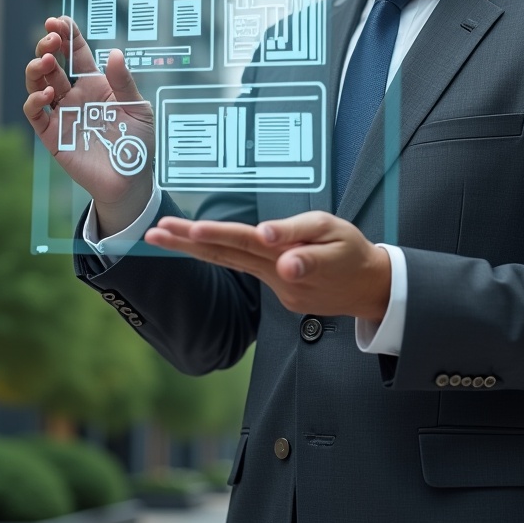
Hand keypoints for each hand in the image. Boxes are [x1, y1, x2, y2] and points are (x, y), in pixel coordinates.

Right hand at [23, 16, 154, 233]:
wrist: (131, 178)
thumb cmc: (137, 141)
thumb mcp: (138, 108)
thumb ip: (124, 83)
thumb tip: (114, 53)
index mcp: (95, 83)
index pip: (75, 53)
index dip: (66, 35)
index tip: (59, 20)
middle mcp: (74, 94)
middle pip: (52, 64)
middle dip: (47, 46)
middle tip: (50, 38)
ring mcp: (61, 113)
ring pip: (37, 84)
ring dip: (37, 69)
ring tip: (45, 61)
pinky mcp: (52, 135)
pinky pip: (35, 114)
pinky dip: (35, 101)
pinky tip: (46, 95)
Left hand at [144, 212, 391, 321]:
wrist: (370, 286)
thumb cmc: (351, 251)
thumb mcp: (333, 231)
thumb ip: (299, 234)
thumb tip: (268, 240)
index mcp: (287, 255)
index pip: (244, 241)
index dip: (216, 235)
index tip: (189, 228)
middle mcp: (276, 275)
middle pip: (226, 255)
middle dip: (187, 243)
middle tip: (153, 232)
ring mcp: (278, 288)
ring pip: (232, 262)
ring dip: (197, 248)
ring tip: (164, 235)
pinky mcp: (283, 294)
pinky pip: (251, 270)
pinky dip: (225, 254)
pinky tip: (206, 241)